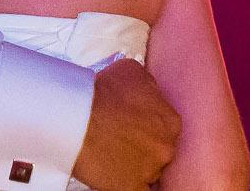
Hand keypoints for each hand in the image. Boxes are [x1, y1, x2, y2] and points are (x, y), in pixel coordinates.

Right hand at [71, 59, 179, 190]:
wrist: (78, 117)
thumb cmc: (103, 92)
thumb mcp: (133, 71)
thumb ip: (149, 85)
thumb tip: (149, 92)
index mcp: (170, 121)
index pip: (165, 128)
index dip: (147, 126)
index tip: (132, 125)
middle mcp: (166, 147)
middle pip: (158, 150)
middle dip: (143, 145)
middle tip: (121, 139)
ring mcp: (150, 170)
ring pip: (147, 171)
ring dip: (134, 165)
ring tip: (112, 155)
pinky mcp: (132, 188)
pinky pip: (139, 190)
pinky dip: (129, 184)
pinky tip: (118, 177)